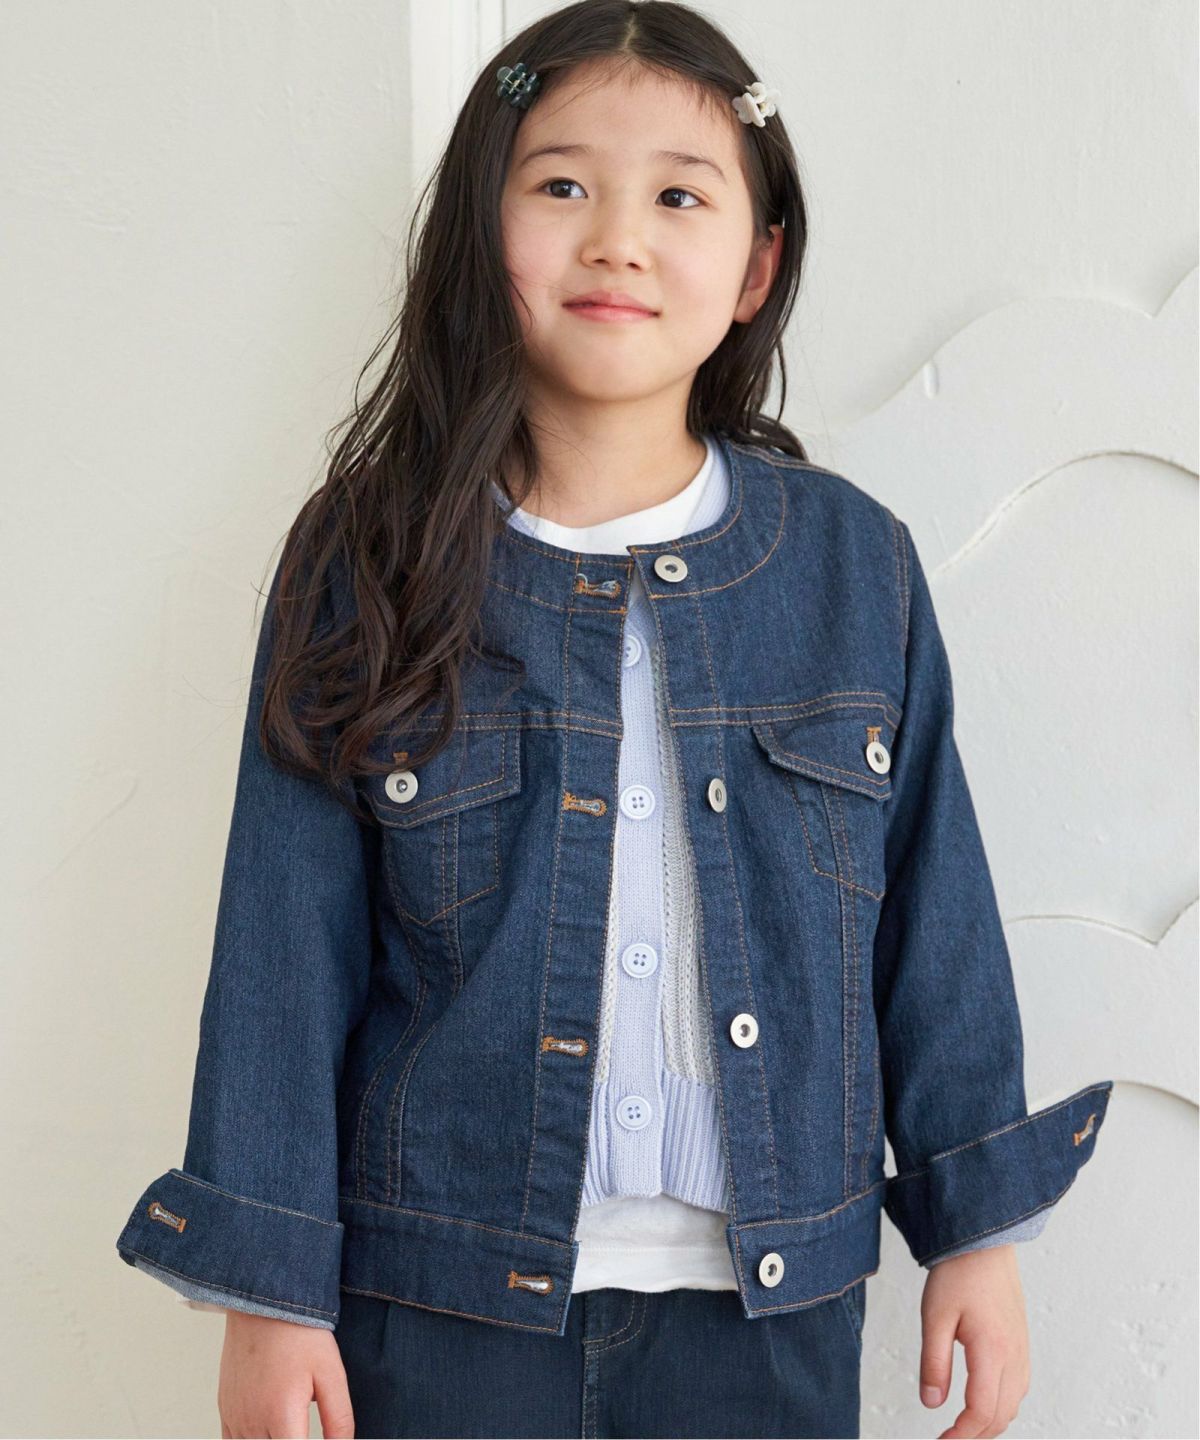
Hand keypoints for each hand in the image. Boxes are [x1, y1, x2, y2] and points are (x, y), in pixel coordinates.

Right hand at [217, 1309, 354, 1438]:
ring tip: (291, 1425)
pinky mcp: (225, 1409)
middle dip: (293, 1439)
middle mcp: (252, 1423)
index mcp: (281, 1416)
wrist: (266, 1303)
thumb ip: (339, 1419)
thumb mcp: (331, 1373)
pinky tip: (270, 1430)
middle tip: (304, 1426)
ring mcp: (235, 1417)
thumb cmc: (300, 1335)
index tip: (315, 1435)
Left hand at [919, 1245, 1029, 1438]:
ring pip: (1013, 1404)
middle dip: (976, 1435)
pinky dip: (1001, 1405)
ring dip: (990, 1423)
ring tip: (962, 1427)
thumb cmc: (958, 1273)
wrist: (984, 1242)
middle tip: (948, 1438)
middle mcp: (1014, 1356)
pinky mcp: (1022, 1343)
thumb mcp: (935, 1317)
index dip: (962, 1435)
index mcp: (993, 1351)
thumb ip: (934, 1363)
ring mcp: (1022, 1350)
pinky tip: (982, 1401)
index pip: (982, 1412)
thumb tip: (931, 1403)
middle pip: (1001, 1416)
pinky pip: (1018, 1388)